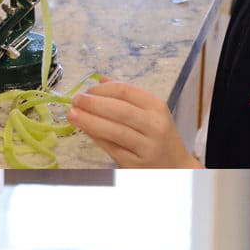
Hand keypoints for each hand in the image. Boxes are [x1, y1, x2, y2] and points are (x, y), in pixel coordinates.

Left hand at [69, 79, 199, 167]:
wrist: (176, 169)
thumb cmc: (159, 138)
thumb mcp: (151, 113)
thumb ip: (127, 97)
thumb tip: (100, 80)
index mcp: (157, 107)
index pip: (125, 91)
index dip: (101, 89)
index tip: (86, 91)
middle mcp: (154, 126)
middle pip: (119, 110)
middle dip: (93, 104)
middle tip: (75, 100)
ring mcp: (146, 147)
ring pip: (114, 131)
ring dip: (89, 121)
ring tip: (72, 115)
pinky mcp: (136, 165)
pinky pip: (112, 149)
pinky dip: (97, 138)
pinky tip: (86, 131)